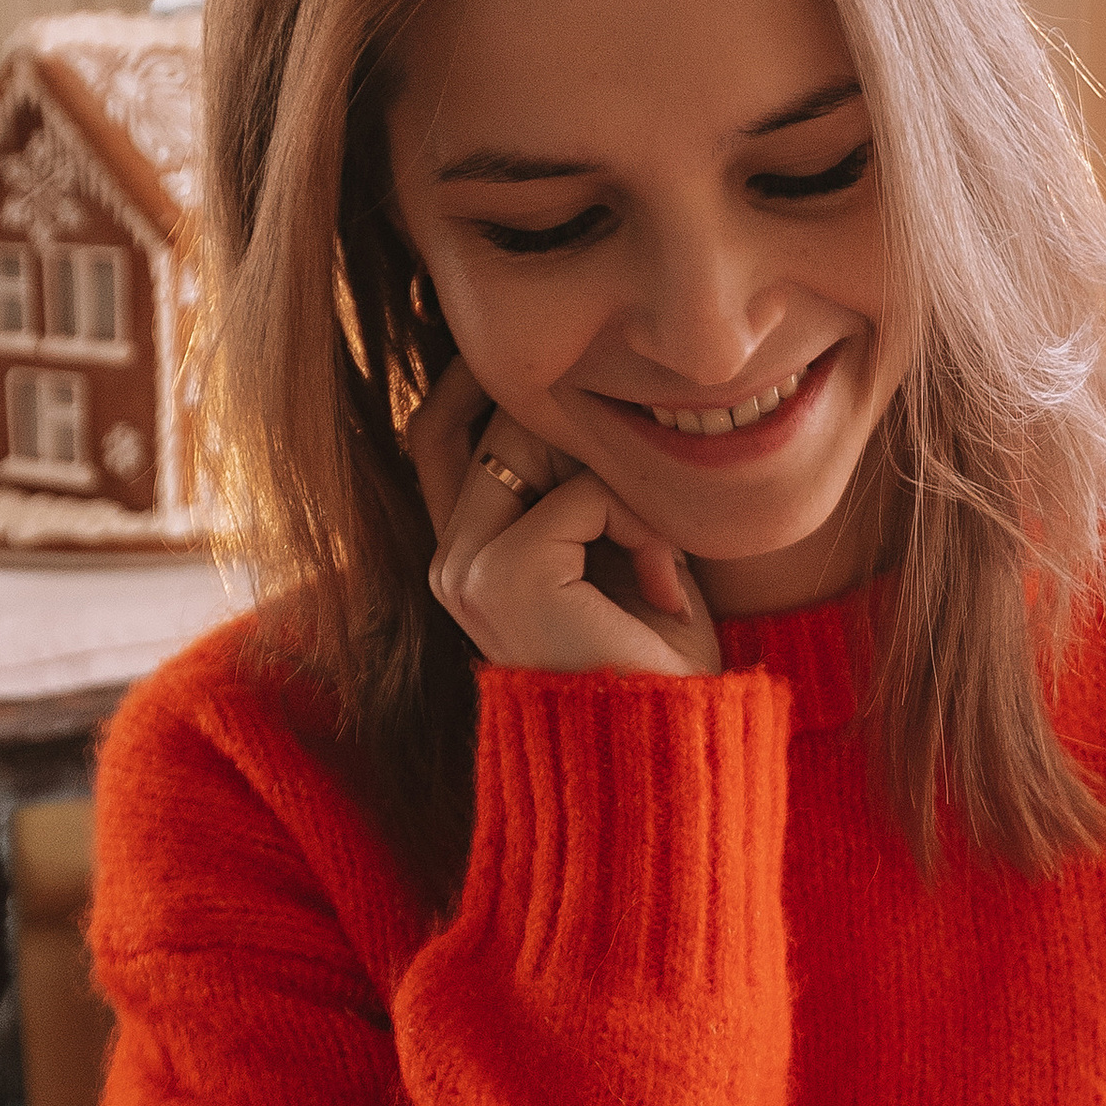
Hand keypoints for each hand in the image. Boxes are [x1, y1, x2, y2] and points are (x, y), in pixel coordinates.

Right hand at [406, 352, 719, 677]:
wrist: (667, 747)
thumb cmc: (654, 661)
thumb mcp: (611, 554)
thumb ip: (579, 484)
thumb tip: (579, 390)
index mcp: (464, 558)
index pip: (438, 434)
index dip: (473, 380)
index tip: (546, 358)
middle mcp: (449, 563)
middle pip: (494, 424)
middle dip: (585, 438)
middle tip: (653, 523)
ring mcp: (466, 570)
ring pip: (536, 445)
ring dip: (622, 489)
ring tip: (663, 564)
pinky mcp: (504, 575)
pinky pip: (585, 493)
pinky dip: (643, 528)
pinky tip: (665, 590)